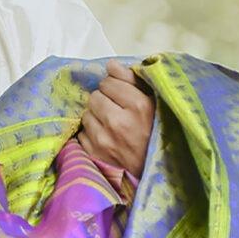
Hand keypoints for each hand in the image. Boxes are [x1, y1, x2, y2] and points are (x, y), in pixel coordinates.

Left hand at [77, 60, 153, 190]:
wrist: (153, 172)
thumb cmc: (155, 134)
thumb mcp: (153, 104)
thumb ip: (132, 81)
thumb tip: (110, 65)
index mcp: (138, 106)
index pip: (108, 81)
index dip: (114, 87)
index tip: (122, 96)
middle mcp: (118, 122)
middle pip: (94, 96)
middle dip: (103, 100)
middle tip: (116, 110)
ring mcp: (103, 140)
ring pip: (86, 113)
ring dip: (95, 116)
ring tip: (110, 125)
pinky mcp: (93, 154)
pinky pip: (82, 133)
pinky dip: (91, 133)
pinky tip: (105, 138)